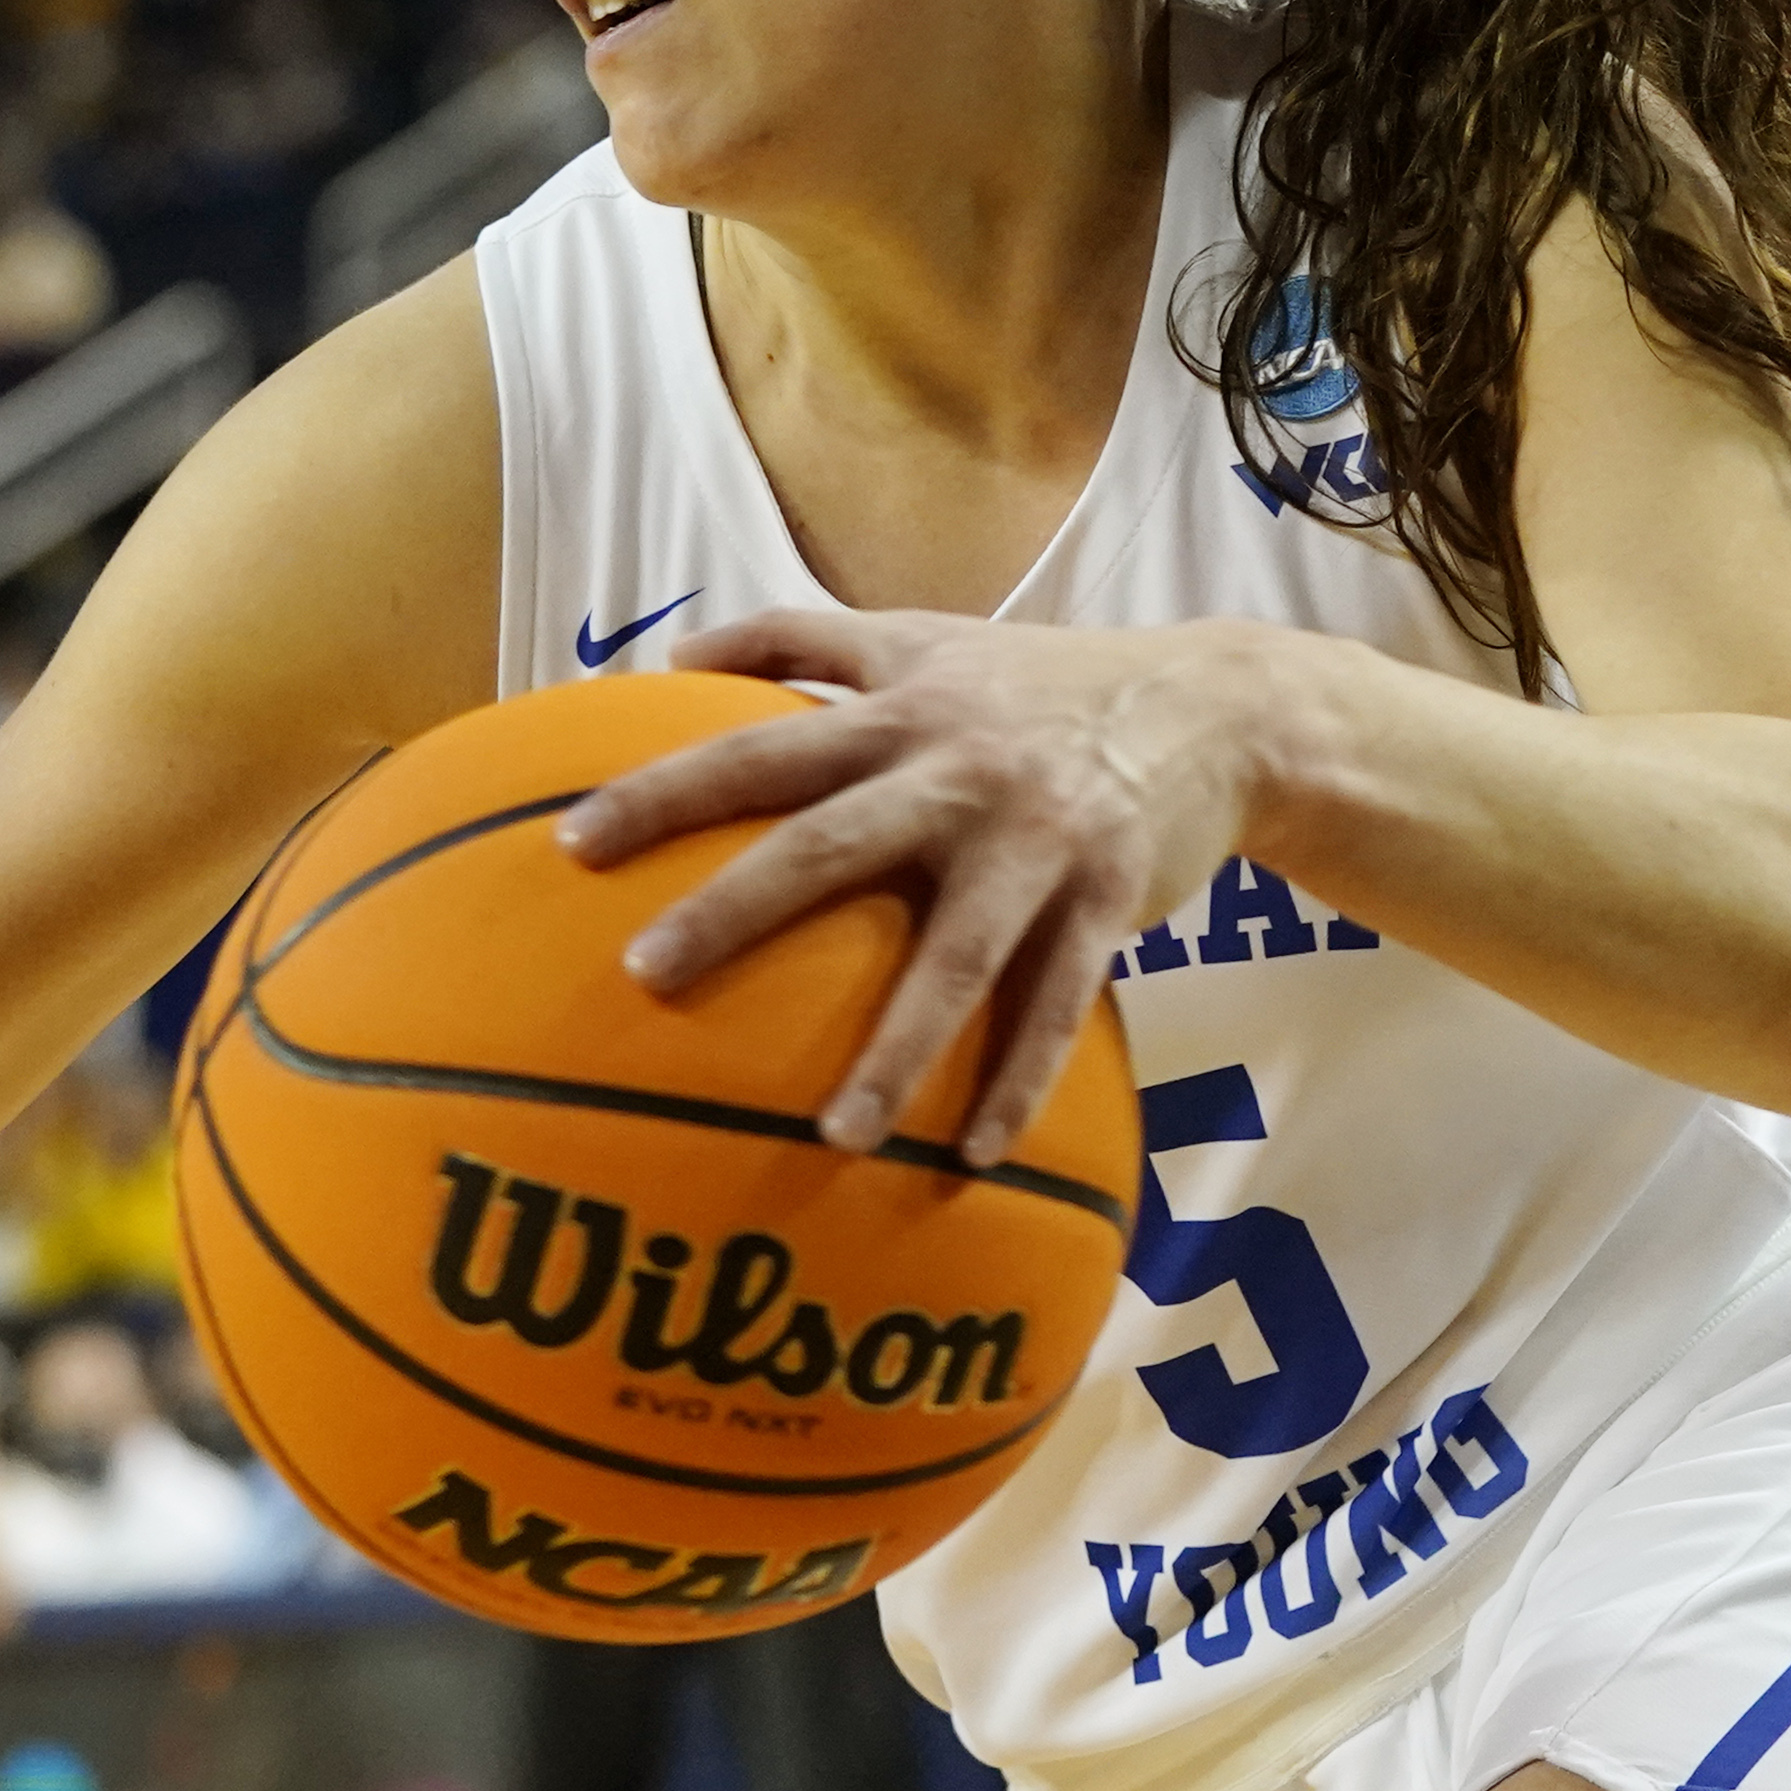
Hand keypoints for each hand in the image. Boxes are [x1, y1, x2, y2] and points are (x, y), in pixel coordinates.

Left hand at [559, 607, 1265, 1154]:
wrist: (1216, 706)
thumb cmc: (1040, 682)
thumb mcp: (924, 634)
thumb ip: (805, 639)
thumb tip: (674, 650)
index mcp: (900, 711)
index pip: (759, 743)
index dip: (666, 788)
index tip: (574, 842)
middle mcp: (957, 771)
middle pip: (826, 844)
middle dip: (731, 910)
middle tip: (643, 975)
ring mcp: (1037, 839)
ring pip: (953, 955)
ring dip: (893, 1051)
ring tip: (834, 1137)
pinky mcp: (1108, 897)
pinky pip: (1056, 1005)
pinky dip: (1017, 1082)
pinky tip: (970, 1156)